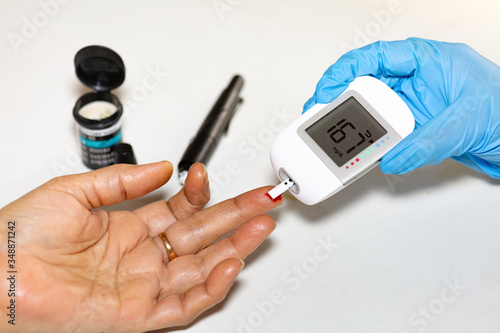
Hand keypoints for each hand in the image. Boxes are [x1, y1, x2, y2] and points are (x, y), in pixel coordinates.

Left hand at [0, 162, 282, 331]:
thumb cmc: (20, 236)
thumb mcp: (76, 190)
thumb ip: (125, 180)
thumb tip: (165, 168)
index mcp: (129, 228)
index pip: (180, 211)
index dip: (199, 193)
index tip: (206, 175)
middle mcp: (141, 257)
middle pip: (202, 235)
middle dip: (237, 217)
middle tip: (265, 201)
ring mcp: (142, 285)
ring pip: (202, 268)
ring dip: (235, 247)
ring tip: (261, 226)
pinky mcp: (136, 314)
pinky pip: (184, 304)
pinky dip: (211, 286)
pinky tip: (230, 263)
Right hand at [304, 38, 499, 177]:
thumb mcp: (465, 122)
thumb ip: (426, 142)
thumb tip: (393, 158)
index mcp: (426, 60)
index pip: (376, 57)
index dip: (345, 70)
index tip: (327, 90)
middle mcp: (414, 81)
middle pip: (364, 84)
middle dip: (338, 99)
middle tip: (319, 116)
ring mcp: (411, 105)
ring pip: (369, 111)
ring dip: (351, 126)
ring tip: (332, 138)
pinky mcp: (411, 128)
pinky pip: (382, 134)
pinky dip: (368, 144)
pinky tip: (358, 153)